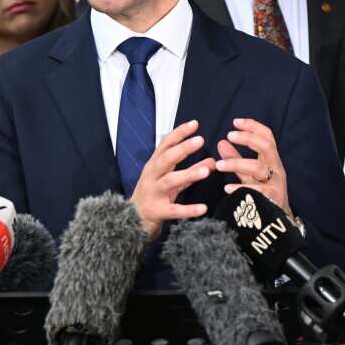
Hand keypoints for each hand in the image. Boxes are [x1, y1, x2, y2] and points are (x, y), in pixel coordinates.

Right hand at [129, 119, 213, 239]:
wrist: (131, 220)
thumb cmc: (154, 195)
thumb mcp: (171, 180)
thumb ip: (192, 170)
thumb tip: (213, 161)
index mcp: (154, 165)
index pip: (166, 145)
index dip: (179, 133)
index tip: (194, 124)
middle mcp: (152, 176)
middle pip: (166, 159)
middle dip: (183, 149)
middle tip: (200, 140)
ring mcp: (154, 193)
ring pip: (170, 181)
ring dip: (189, 174)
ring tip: (207, 171)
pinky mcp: (158, 211)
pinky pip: (174, 210)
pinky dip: (188, 210)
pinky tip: (203, 209)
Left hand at [214, 118, 289, 215]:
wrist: (278, 220)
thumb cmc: (263, 192)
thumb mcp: (249, 174)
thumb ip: (236, 159)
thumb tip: (221, 142)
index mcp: (271, 159)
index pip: (267, 136)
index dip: (253, 126)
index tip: (235, 122)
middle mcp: (276, 168)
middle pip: (266, 146)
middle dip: (248, 139)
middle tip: (229, 135)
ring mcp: (275, 183)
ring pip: (258, 168)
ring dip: (237, 164)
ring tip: (219, 165)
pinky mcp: (272, 199)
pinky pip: (257, 192)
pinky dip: (241, 189)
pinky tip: (227, 188)